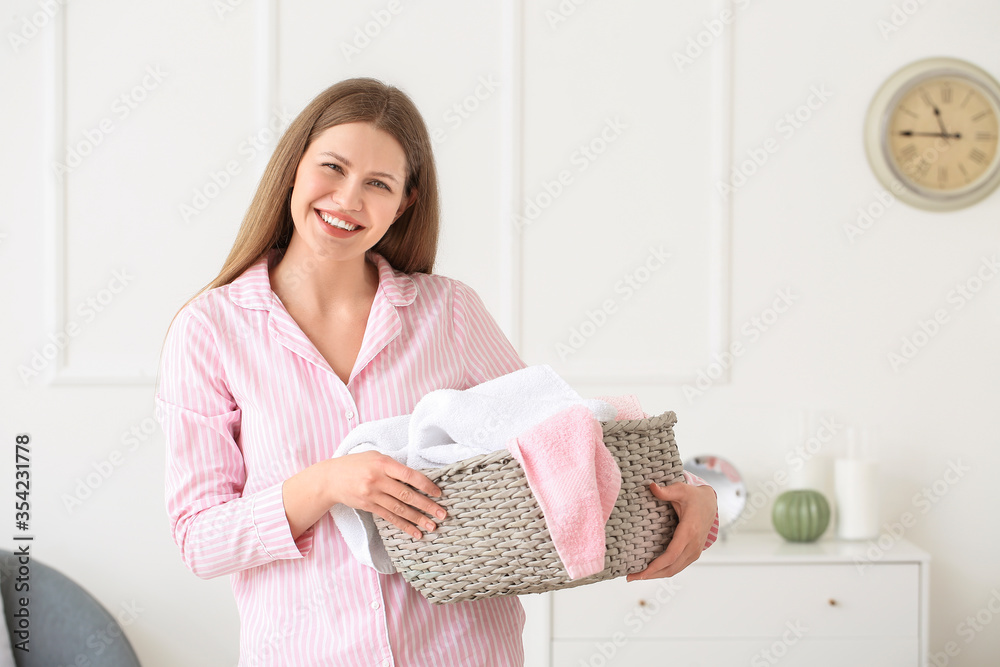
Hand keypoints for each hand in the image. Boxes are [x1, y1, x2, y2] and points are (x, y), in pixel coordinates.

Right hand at [329, 451, 446, 540]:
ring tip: (432, 526)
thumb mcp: (376, 457)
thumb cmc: (357, 464)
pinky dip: (403, 525)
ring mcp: (372, 495)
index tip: (438, 493)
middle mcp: (378, 480)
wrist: (331, 478)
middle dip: (426, 506)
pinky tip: (415, 532)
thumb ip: (394, 466)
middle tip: (442, 514)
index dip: (426, 485)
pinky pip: (389, 517)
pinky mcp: (368, 506)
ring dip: (417, 519)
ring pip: (399, 509)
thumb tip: (416, 478)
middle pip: (407, 495)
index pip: (409, 475)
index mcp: (383, 464)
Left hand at [626, 481, 716, 580]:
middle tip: (630, 577)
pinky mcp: (694, 552)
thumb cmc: (694, 496)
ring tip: (637, 576)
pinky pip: (679, 566)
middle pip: (671, 567)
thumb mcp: (681, 489)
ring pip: (675, 569)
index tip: (640, 572)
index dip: (656, 566)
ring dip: (657, 575)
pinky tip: (651, 571)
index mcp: (689, 531)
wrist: (710, 503)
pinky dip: (665, 571)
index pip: (671, 555)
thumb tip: (651, 486)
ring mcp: (695, 550)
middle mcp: (694, 544)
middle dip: (651, 574)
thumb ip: (666, 491)